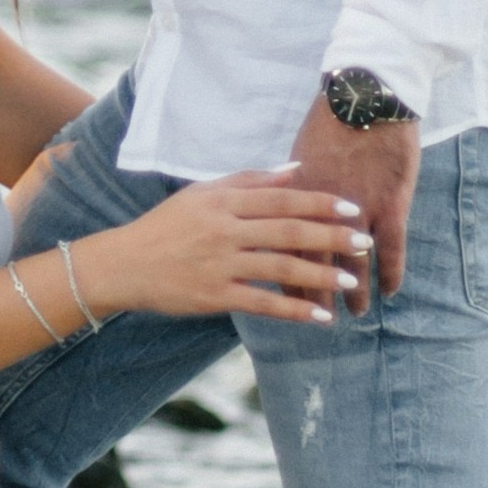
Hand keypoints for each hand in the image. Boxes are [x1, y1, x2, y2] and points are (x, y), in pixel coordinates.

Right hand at [77, 173, 371, 325]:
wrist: (124, 264)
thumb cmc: (166, 226)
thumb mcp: (203, 194)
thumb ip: (249, 180)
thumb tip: (295, 170)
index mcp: (223, 201)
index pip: (281, 200)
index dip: (319, 203)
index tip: (352, 209)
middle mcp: (224, 230)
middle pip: (287, 231)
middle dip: (330, 237)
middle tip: (364, 243)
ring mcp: (219, 264)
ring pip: (279, 267)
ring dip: (320, 275)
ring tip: (352, 281)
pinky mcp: (214, 296)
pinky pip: (262, 303)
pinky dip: (294, 310)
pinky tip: (321, 318)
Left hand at [284, 95, 422, 307]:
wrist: (368, 93)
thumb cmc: (331, 118)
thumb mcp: (300, 150)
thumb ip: (288, 182)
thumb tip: (275, 202)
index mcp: (296, 195)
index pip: (281, 245)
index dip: (278, 271)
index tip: (275, 294)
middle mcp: (323, 208)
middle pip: (314, 260)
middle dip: (314, 291)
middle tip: (315, 318)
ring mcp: (359, 207)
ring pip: (353, 261)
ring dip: (354, 289)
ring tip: (355, 314)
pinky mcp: (391, 203)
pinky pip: (392, 246)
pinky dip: (391, 271)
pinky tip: (391, 291)